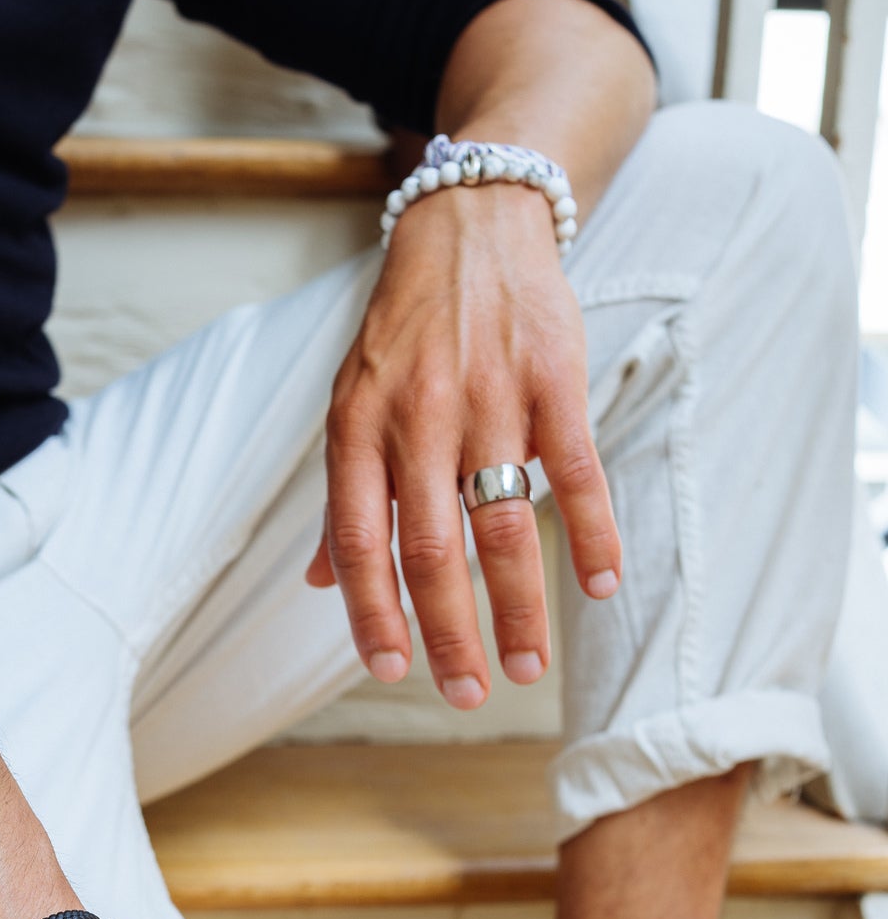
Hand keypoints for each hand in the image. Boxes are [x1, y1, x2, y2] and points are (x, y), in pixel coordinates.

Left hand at [307, 181, 621, 704]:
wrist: (469, 225)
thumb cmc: (406, 331)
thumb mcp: (352, 404)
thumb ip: (342, 497)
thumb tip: (318, 586)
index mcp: (358, 428)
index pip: (359, 540)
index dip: (372, 611)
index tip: (389, 670)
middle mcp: (419, 417)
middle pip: (433, 549)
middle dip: (449, 632)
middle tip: (467, 693)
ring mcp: (489, 396)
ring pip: (504, 524)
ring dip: (519, 606)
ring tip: (526, 667)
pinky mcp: (552, 378)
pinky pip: (576, 471)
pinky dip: (592, 534)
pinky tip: (599, 587)